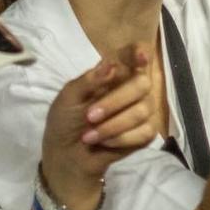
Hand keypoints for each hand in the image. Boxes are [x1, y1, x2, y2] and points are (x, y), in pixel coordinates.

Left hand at [38, 45, 155, 209]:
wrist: (66, 156)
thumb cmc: (65, 121)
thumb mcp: (68, 98)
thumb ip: (88, 80)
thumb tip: (110, 64)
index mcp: (112, 74)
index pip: (131, 55)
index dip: (139, 52)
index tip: (140, 58)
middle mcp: (131, 88)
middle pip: (142, 83)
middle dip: (116, 101)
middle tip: (90, 115)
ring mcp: (141, 111)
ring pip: (143, 109)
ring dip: (113, 125)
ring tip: (90, 135)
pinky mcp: (144, 134)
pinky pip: (145, 132)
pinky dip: (121, 139)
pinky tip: (105, 143)